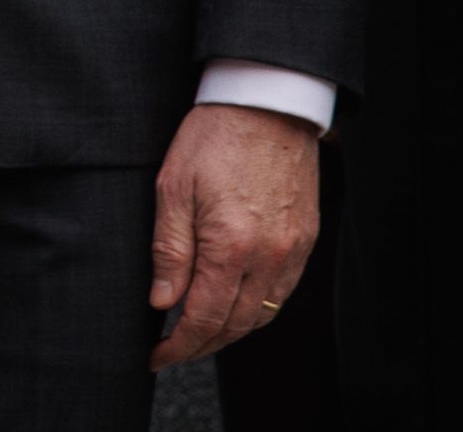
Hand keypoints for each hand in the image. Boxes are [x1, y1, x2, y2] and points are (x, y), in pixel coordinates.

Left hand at [146, 101, 320, 366]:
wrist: (266, 104)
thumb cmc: (212, 139)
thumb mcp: (172, 188)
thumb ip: (169, 250)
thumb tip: (162, 303)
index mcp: (231, 245)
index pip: (205, 318)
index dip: (178, 345)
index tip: (155, 357)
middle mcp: (269, 255)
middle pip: (236, 325)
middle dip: (201, 346)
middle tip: (171, 351)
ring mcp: (294, 250)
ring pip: (263, 314)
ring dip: (230, 332)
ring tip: (198, 334)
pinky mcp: (307, 239)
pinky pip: (282, 291)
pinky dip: (256, 308)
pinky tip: (234, 304)